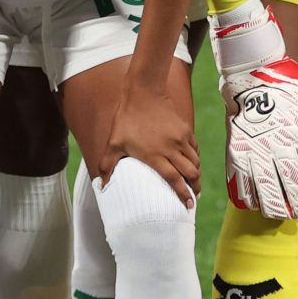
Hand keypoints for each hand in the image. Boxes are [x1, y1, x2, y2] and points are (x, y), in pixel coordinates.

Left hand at [107, 76, 201, 206]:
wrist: (143, 92)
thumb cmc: (127, 119)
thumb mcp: (113, 143)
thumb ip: (107, 165)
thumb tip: (100, 185)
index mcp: (155, 156)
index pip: (174, 180)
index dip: (182, 194)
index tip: (188, 206)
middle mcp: (171, 149)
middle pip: (191, 173)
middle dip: (195, 187)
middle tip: (194, 197)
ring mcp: (180, 139)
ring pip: (195, 161)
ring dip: (196, 174)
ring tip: (194, 182)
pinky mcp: (185, 130)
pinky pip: (195, 148)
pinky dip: (195, 158)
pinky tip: (192, 162)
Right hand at [220, 62, 297, 217]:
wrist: (248, 73)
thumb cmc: (286, 84)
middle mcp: (280, 144)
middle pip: (297, 191)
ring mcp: (256, 152)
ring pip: (270, 196)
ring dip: (280, 209)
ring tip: (285, 211)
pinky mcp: (236, 154)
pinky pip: (243, 189)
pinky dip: (252, 200)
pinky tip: (259, 200)